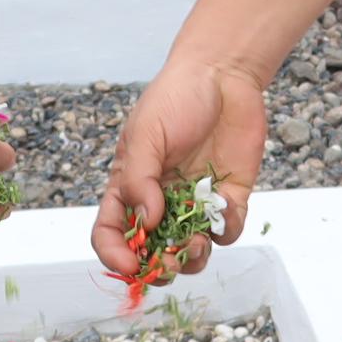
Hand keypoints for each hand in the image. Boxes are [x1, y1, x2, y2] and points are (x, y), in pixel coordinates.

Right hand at [90, 57, 269, 280]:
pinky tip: (225, 209)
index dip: (115, 255)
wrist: (223, 75)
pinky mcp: (229, 197)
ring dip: (193, 257)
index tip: (129, 266)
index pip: (112, 231)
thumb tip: (145, 221)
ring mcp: (195, 202)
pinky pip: (226, 230)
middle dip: (159, 266)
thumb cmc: (175, 97)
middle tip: (169, 264)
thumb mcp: (146, 133)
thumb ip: (139, 178)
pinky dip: (226, 229)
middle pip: (152, 251)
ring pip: (191, 250)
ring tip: (197, 243)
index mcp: (130, 186)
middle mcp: (161, 201)